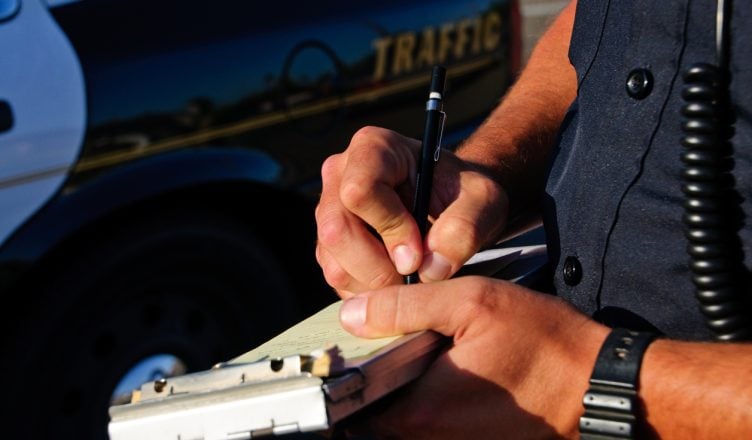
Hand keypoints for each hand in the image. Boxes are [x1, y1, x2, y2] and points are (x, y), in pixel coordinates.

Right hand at [315, 126, 508, 295]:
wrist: (453, 206)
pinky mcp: (328, 245)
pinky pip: (337, 280)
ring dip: (376, 286)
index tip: (420, 250)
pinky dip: (369, 294)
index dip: (390, 227)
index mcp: (373, 148)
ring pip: (334, 263)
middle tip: (416, 276)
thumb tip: (430, 268)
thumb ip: (465, 228)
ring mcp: (329, 211)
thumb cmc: (464, 194)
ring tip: (411, 279)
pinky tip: (398, 283)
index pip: (360, 190)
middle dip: (379, 267)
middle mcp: (340, 174)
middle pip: (337, 231)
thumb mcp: (483, 202)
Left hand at [337, 276, 608, 438]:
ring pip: (402, 419)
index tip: (354, 346)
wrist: (598, 384)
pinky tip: (447, 366)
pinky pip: (430, 422)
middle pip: (374, 413)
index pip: (354, 402)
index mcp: (423, 409)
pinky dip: (428, 396)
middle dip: (376, 377)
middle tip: (390, 339)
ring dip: (402, 386)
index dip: (348, 369)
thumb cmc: (545, 344)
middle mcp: (432, 438)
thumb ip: (405, 307)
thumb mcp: (473, 303)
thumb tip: (351, 314)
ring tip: (421, 349)